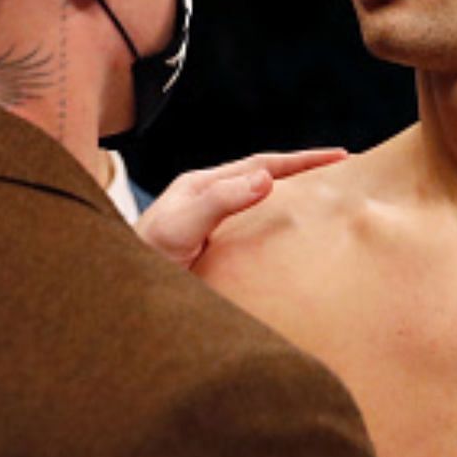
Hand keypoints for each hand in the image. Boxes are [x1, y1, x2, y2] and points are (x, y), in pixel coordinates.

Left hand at [135, 148, 345, 267]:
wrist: (111, 299)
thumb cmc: (138, 260)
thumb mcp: (179, 227)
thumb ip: (219, 201)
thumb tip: (266, 178)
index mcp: (201, 186)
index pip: (262, 164)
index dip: (302, 160)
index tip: (341, 157)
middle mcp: (205, 202)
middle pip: (264, 180)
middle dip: (303, 176)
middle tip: (344, 177)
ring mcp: (207, 228)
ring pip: (259, 208)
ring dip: (292, 204)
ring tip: (326, 210)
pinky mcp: (208, 255)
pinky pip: (252, 237)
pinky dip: (277, 235)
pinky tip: (291, 253)